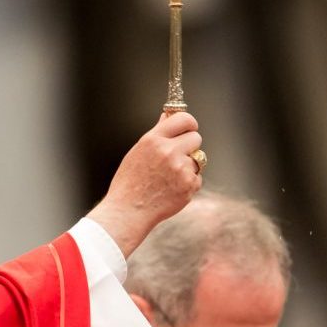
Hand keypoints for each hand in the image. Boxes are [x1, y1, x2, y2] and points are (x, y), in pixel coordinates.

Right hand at [87, 112, 202, 254]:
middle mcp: (169, 151)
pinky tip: (171, 189)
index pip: (184, 119)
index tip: (188, 128)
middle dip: (190, 145)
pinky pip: (197, 178)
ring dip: (188, 166)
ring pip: (198, 159)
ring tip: (169, 177)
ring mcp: (181, 169)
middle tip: (178, 155)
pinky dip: (188, 183)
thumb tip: (167, 115)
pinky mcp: (189, 185)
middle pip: (196, 137)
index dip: (189, 123)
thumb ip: (157, 133)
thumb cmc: (130, 182)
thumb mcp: (138, 151)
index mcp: (153, 140)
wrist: (129, 211)